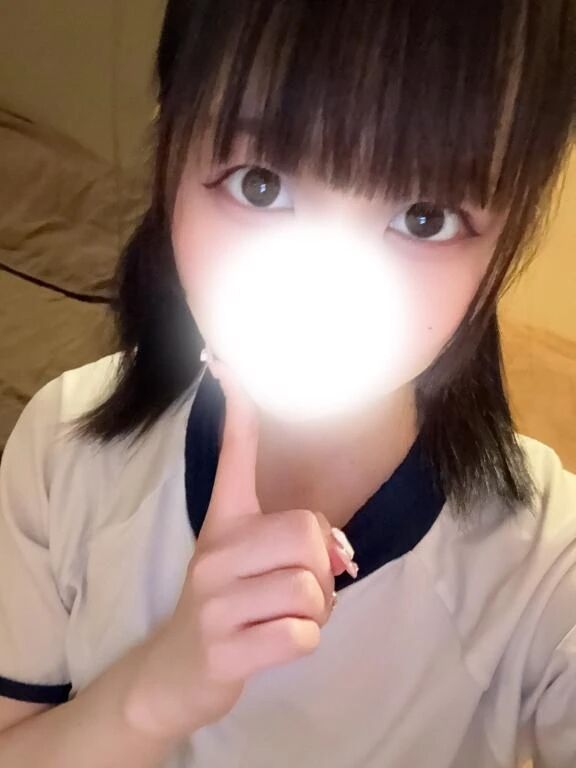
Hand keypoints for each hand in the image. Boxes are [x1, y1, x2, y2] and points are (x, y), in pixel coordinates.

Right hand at [124, 354, 357, 740]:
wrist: (177, 671)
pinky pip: (302, 634)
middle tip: (304, 587)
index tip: (225, 360)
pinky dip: (305, 642)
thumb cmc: (229, 604)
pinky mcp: (222, 648)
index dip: (238, 408)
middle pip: (308, 532)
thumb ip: (297, 545)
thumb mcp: (249, 563)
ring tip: (285, 617)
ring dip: (317, 611)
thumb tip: (342, 554)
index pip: (234, 453)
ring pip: (312, 589)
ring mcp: (214, 600)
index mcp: (223, 521)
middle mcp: (215, 551)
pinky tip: (275, 644)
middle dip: (324, 567)